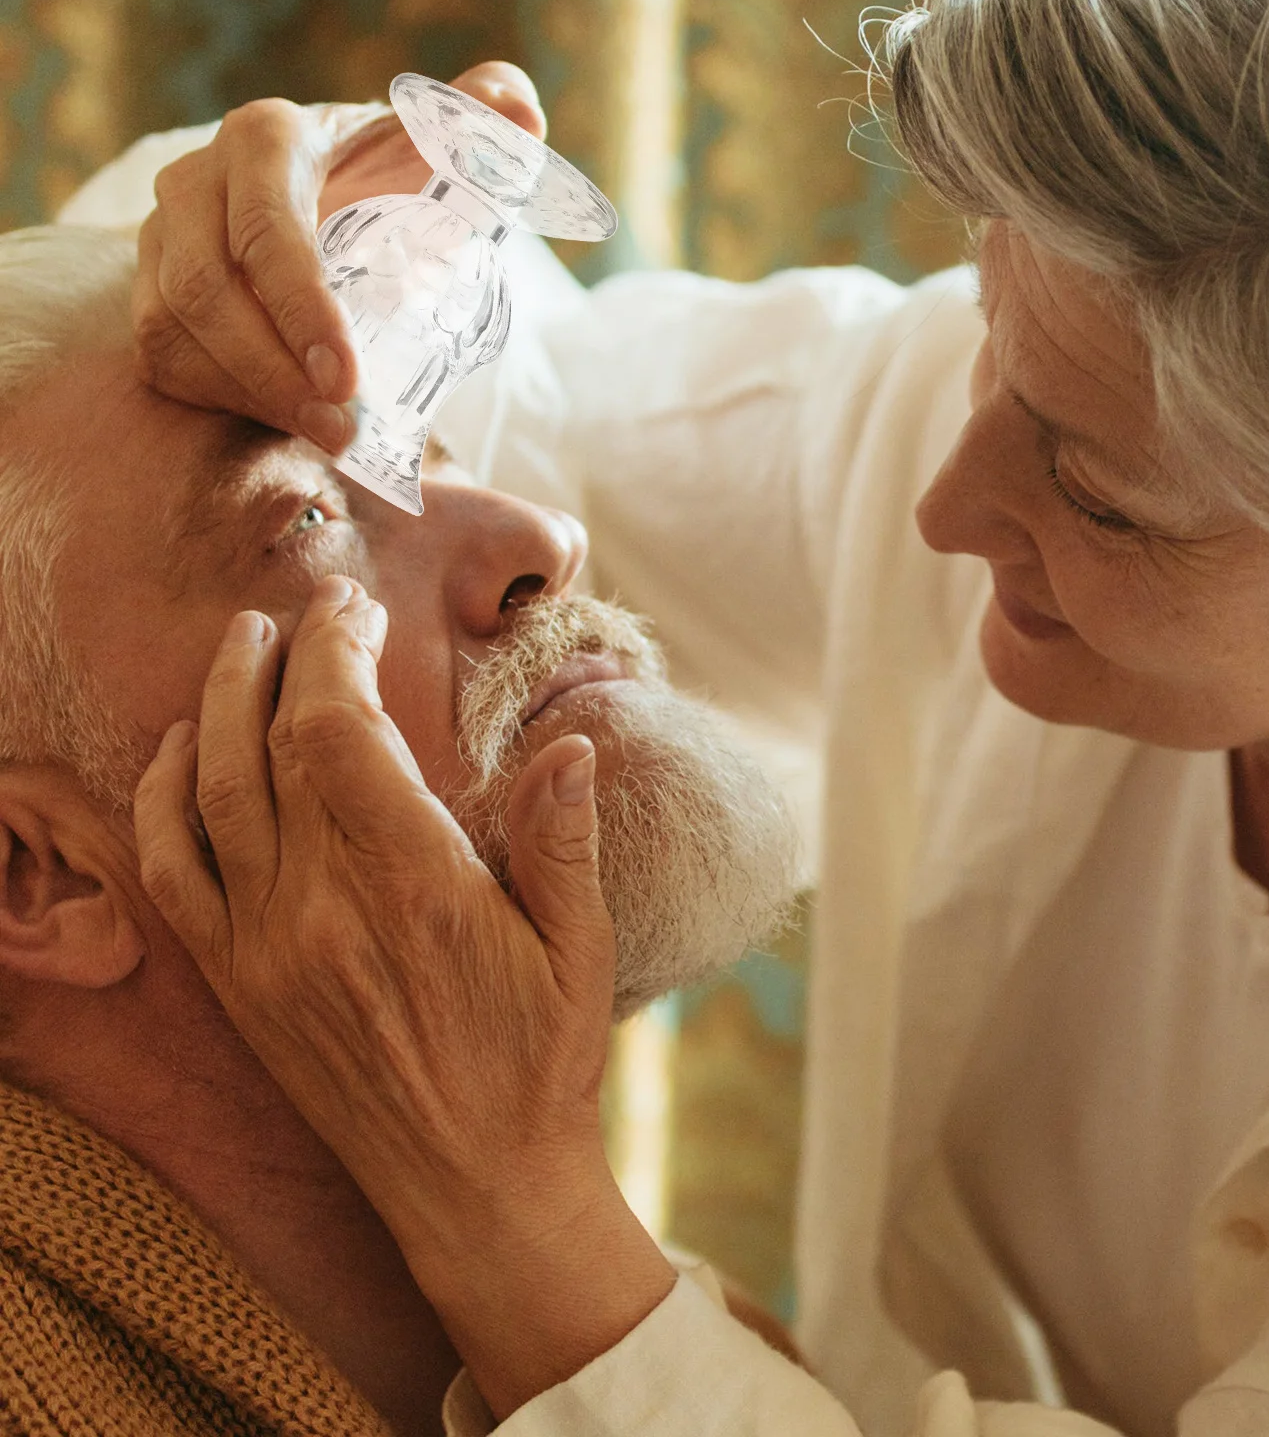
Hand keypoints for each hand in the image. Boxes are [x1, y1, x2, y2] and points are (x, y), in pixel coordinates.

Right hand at [132, 62, 545, 455]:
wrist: (335, 201)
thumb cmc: (390, 177)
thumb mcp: (437, 147)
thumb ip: (481, 123)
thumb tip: (518, 114)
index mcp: (267, 139)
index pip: (266, 226)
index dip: (301, 307)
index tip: (349, 378)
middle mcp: (195, 181)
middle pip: (205, 288)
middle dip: (275, 369)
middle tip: (342, 426)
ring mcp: (161, 239)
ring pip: (175, 328)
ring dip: (253, 393)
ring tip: (329, 435)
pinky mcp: (152, 294)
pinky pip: (167, 357)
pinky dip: (228, 399)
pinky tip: (291, 420)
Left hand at [133, 575, 673, 1413]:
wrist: (474, 1187)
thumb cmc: (539, 1064)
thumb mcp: (580, 952)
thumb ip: (562, 842)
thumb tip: (570, 742)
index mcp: (413, 890)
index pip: (340, 735)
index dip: (336, 654)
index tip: (356, 609)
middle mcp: (321, 912)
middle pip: (268, 746)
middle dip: (282, 657)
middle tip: (306, 606)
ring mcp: (266, 950)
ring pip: (207, 796)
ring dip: (215, 706)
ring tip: (241, 645)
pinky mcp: (239, 985)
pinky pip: (173, 873)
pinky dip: (163, 799)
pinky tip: (181, 752)